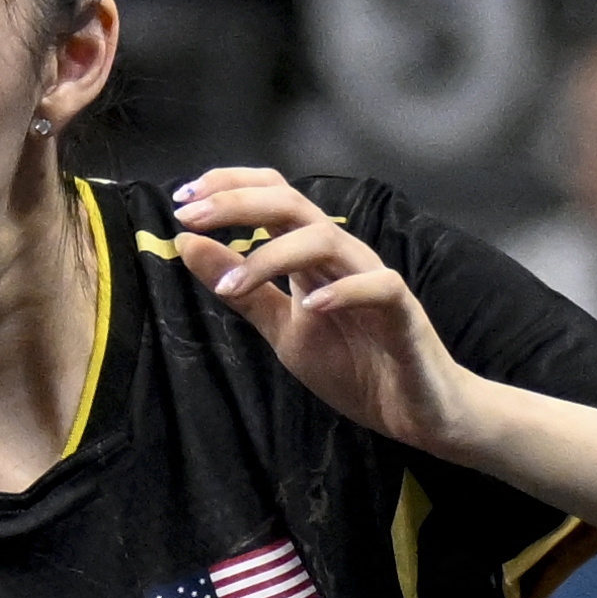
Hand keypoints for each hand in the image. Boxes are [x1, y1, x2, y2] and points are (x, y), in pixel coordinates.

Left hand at [170, 166, 474, 455]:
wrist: (415, 409)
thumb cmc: (355, 364)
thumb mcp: (282, 329)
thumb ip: (241, 291)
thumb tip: (188, 242)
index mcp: (312, 257)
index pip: (274, 197)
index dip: (230, 187)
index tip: (182, 198)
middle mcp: (342, 256)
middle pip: (293, 204)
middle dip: (238, 203)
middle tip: (191, 216)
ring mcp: (374, 280)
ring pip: (327, 238)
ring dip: (272, 256)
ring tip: (231, 286)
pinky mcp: (403, 313)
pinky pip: (379, 286)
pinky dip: (344, 291)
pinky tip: (312, 305)